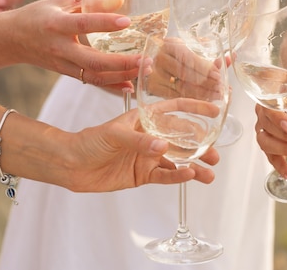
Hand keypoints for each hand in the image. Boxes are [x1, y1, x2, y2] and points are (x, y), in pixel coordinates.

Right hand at [6, 0, 140, 89]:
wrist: (12, 39)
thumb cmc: (40, 14)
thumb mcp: (63, 1)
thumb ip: (93, 2)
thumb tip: (122, 1)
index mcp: (56, 24)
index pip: (83, 24)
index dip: (105, 23)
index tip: (128, 22)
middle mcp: (59, 47)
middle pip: (92, 61)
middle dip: (122, 63)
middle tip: (146, 59)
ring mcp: (63, 64)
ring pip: (94, 76)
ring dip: (122, 76)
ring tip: (145, 69)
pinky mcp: (66, 74)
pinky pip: (91, 83)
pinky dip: (112, 86)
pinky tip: (131, 86)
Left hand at [63, 110, 218, 191]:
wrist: (71, 165)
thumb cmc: (89, 141)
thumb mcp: (113, 134)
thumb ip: (139, 141)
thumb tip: (162, 148)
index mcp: (146, 119)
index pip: (175, 109)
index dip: (195, 109)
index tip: (215, 112)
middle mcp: (151, 136)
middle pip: (182, 139)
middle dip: (201, 145)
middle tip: (215, 153)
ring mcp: (148, 156)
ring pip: (178, 160)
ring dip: (195, 165)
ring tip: (210, 173)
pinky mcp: (143, 175)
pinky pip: (165, 175)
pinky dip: (178, 176)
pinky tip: (189, 175)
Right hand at [145, 37, 226, 99]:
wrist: (149, 64)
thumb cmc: (175, 55)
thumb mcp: (190, 51)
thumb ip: (210, 57)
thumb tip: (231, 58)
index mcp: (171, 44)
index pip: (190, 59)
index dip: (206, 69)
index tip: (219, 76)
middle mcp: (161, 58)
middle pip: (187, 75)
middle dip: (207, 84)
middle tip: (222, 90)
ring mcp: (154, 74)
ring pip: (182, 87)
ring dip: (202, 94)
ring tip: (217, 97)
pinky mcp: (153, 87)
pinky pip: (175, 96)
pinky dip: (191, 100)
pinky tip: (204, 102)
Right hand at [254, 87, 286, 181]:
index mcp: (270, 99)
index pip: (268, 109)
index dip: (278, 119)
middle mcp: (264, 115)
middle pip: (267, 129)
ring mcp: (266, 131)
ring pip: (267, 144)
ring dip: (286, 150)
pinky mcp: (272, 146)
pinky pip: (273, 158)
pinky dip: (282, 168)